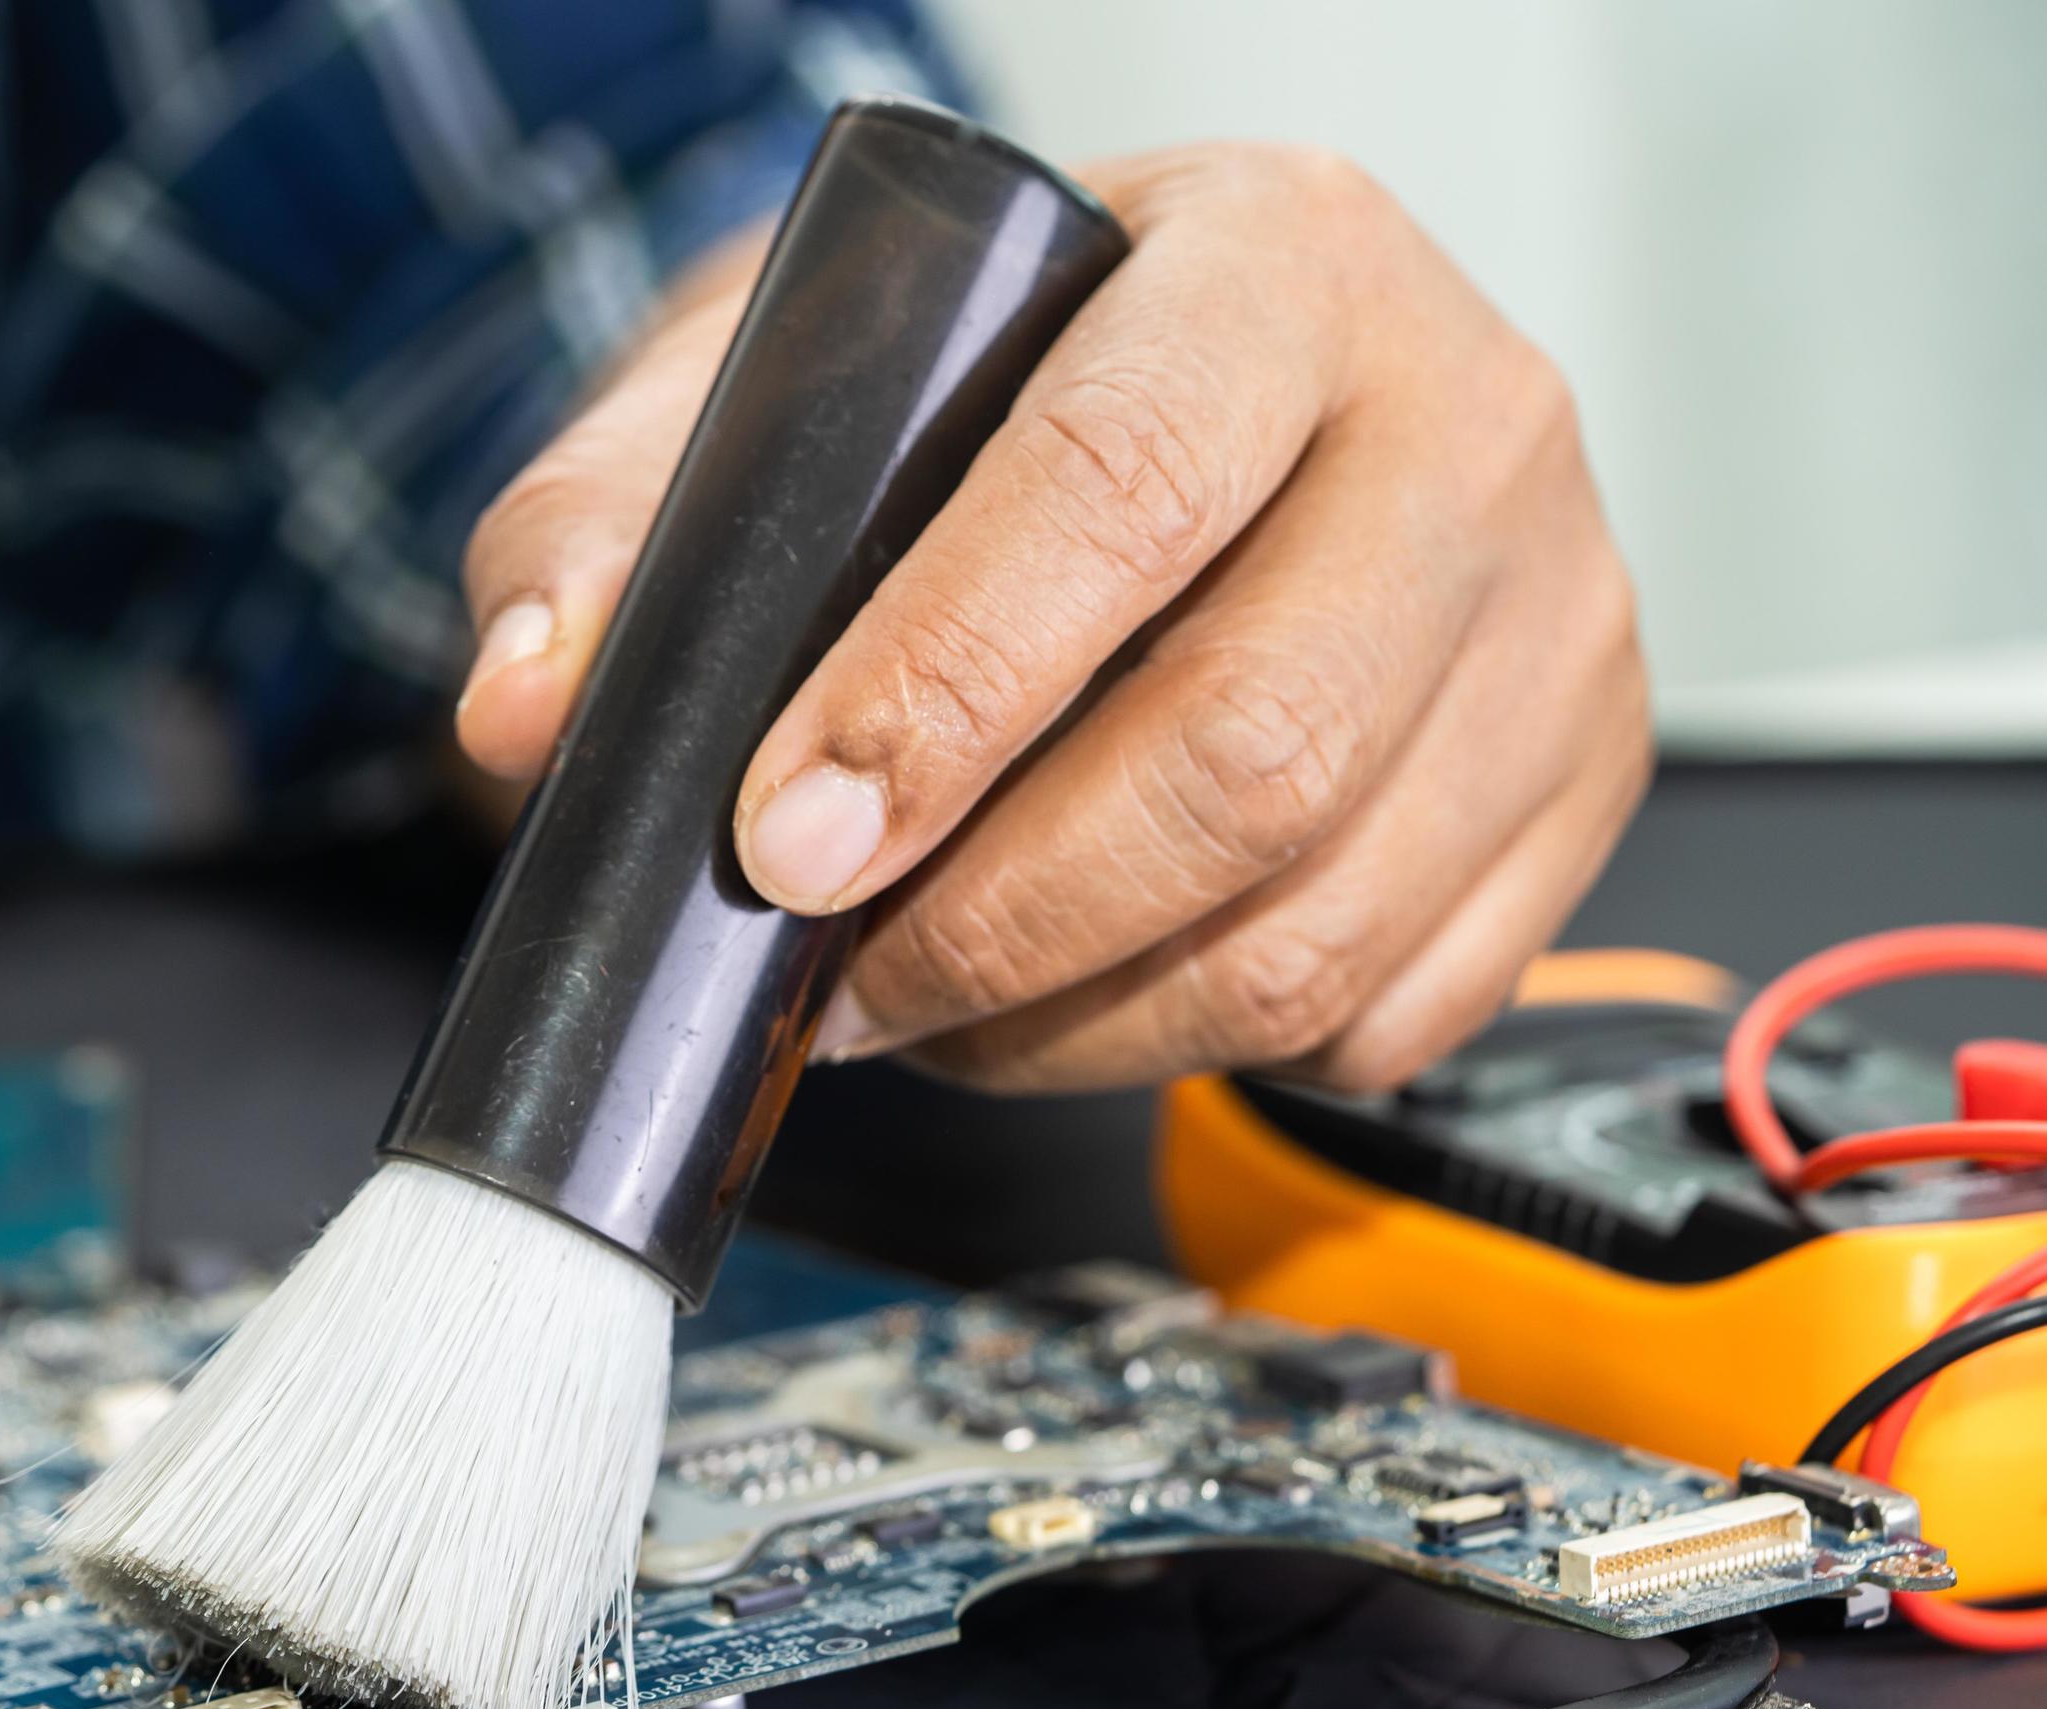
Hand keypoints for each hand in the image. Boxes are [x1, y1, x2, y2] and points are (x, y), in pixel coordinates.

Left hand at [455, 144, 1649, 1093]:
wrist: (1194, 382)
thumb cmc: (992, 387)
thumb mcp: (774, 385)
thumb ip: (618, 526)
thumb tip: (526, 707)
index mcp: (1278, 260)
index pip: (1122, 487)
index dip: (939, 698)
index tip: (787, 842)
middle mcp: (1465, 420)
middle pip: (1253, 744)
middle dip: (996, 921)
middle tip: (838, 977)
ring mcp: (1555, 613)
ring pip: (1319, 922)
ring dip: (1079, 1025)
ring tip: (931, 1004)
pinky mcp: (1577, 783)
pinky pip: (1393, 1008)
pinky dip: (1206, 1053)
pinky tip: (1091, 991)